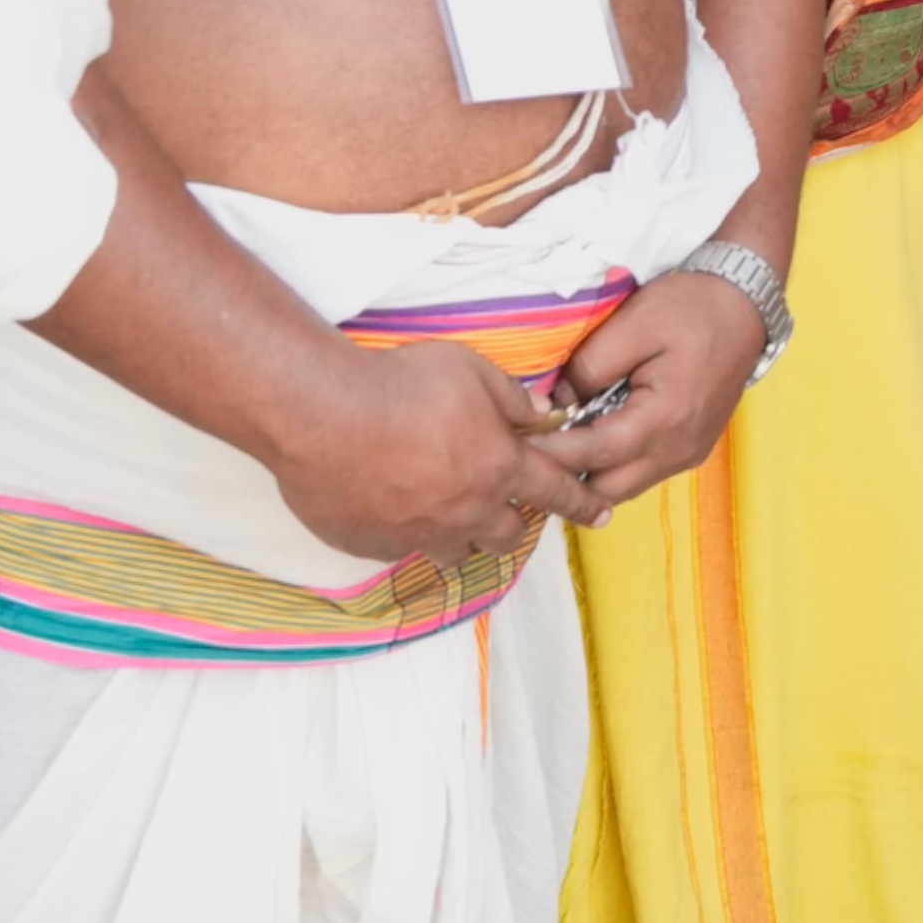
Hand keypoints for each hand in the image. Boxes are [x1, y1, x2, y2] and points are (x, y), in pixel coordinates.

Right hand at [273, 338, 600, 559]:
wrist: (321, 414)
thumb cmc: (400, 384)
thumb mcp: (472, 371)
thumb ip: (513, 397)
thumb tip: (544, 410)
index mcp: (499, 468)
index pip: (556, 491)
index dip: (582, 502)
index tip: (600, 514)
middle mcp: (465, 511)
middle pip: (507, 535)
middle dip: (515, 523)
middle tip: (509, 509)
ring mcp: (417, 534)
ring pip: (456, 551)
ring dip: (464, 534)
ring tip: (455, 515)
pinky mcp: (372, 546)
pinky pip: (403, 549)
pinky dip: (410, 533)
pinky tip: (397, 508)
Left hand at [546, 270, 769, 507]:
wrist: (747, 302)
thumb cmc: (691, 307)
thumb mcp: (632, 324)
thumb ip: (587, 369)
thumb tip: (554, 406)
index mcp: (666, 418)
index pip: (591, 455)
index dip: (547, 455)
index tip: (510, 448)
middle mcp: (679, 448)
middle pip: (605, 491)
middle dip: (562, 479)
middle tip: (525, 456)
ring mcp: (689, 452)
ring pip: (622, 489)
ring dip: (587, 477)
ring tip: (553, 450)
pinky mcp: (692, 447)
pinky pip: (641, 474)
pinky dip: (611, 467)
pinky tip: (590, 442)